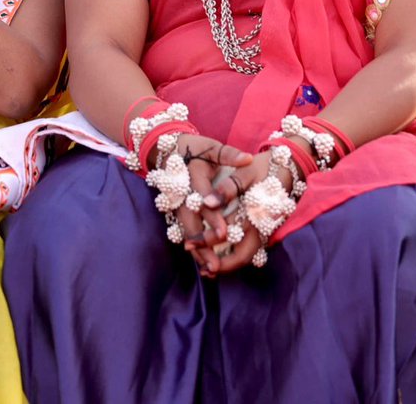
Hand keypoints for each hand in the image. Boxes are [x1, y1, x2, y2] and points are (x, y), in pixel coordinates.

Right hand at [165, 134, 251, 275]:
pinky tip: (202, 263)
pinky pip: (184, 230)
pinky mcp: (177, 210)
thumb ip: (229, 154)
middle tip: (215, 264)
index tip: (225, 233)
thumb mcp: (212, 147)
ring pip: (185, 229)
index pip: (203, 199)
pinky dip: (193, 246)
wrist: (166, 148)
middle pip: (191, 220)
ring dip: (197, 249)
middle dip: (203, 242)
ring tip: (211, 269)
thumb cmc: (195, 148)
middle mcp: (182, 192)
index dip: (212, 216)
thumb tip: (249, 159)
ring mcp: (176, 202)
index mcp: (192, 175)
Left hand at [201, 149, 296, 274]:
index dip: (207, 241)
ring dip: (229, 264)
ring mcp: (267, 230)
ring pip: (249, 255)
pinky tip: (223, 258)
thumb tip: (207, 202)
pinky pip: (252, 249)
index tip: (189, 243)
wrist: (290, 165)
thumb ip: (227, 188)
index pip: (228, 233)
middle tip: (201, 269)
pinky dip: (237, 256)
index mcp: (256, 212)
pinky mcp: (266, 230)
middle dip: (220, 264)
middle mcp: (263, 226)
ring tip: (208, 269)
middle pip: (243, 255)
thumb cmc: (265, 167)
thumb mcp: (245, 172)